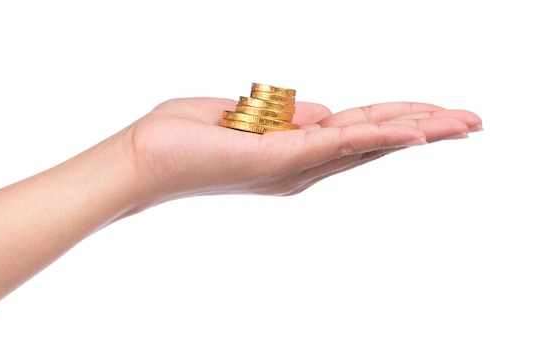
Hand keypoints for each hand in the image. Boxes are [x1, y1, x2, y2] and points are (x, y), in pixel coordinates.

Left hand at [121, 98, 481, 205]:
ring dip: (418, 129)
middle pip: (373, 138)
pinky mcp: (280, 158)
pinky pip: (338, 142)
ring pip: (366, 142)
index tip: (434, 112)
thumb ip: (286, 116)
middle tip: (474, 121)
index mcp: (292, 149)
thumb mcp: (242, 116)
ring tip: (463, 123)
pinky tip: (414, 129)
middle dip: (426, 126)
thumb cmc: (182, 135)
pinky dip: (378, 134)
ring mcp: (294, 163)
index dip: (398, 118)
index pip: (357, 129)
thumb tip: (322, 111)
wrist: (143, 158)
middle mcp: (301, 163)